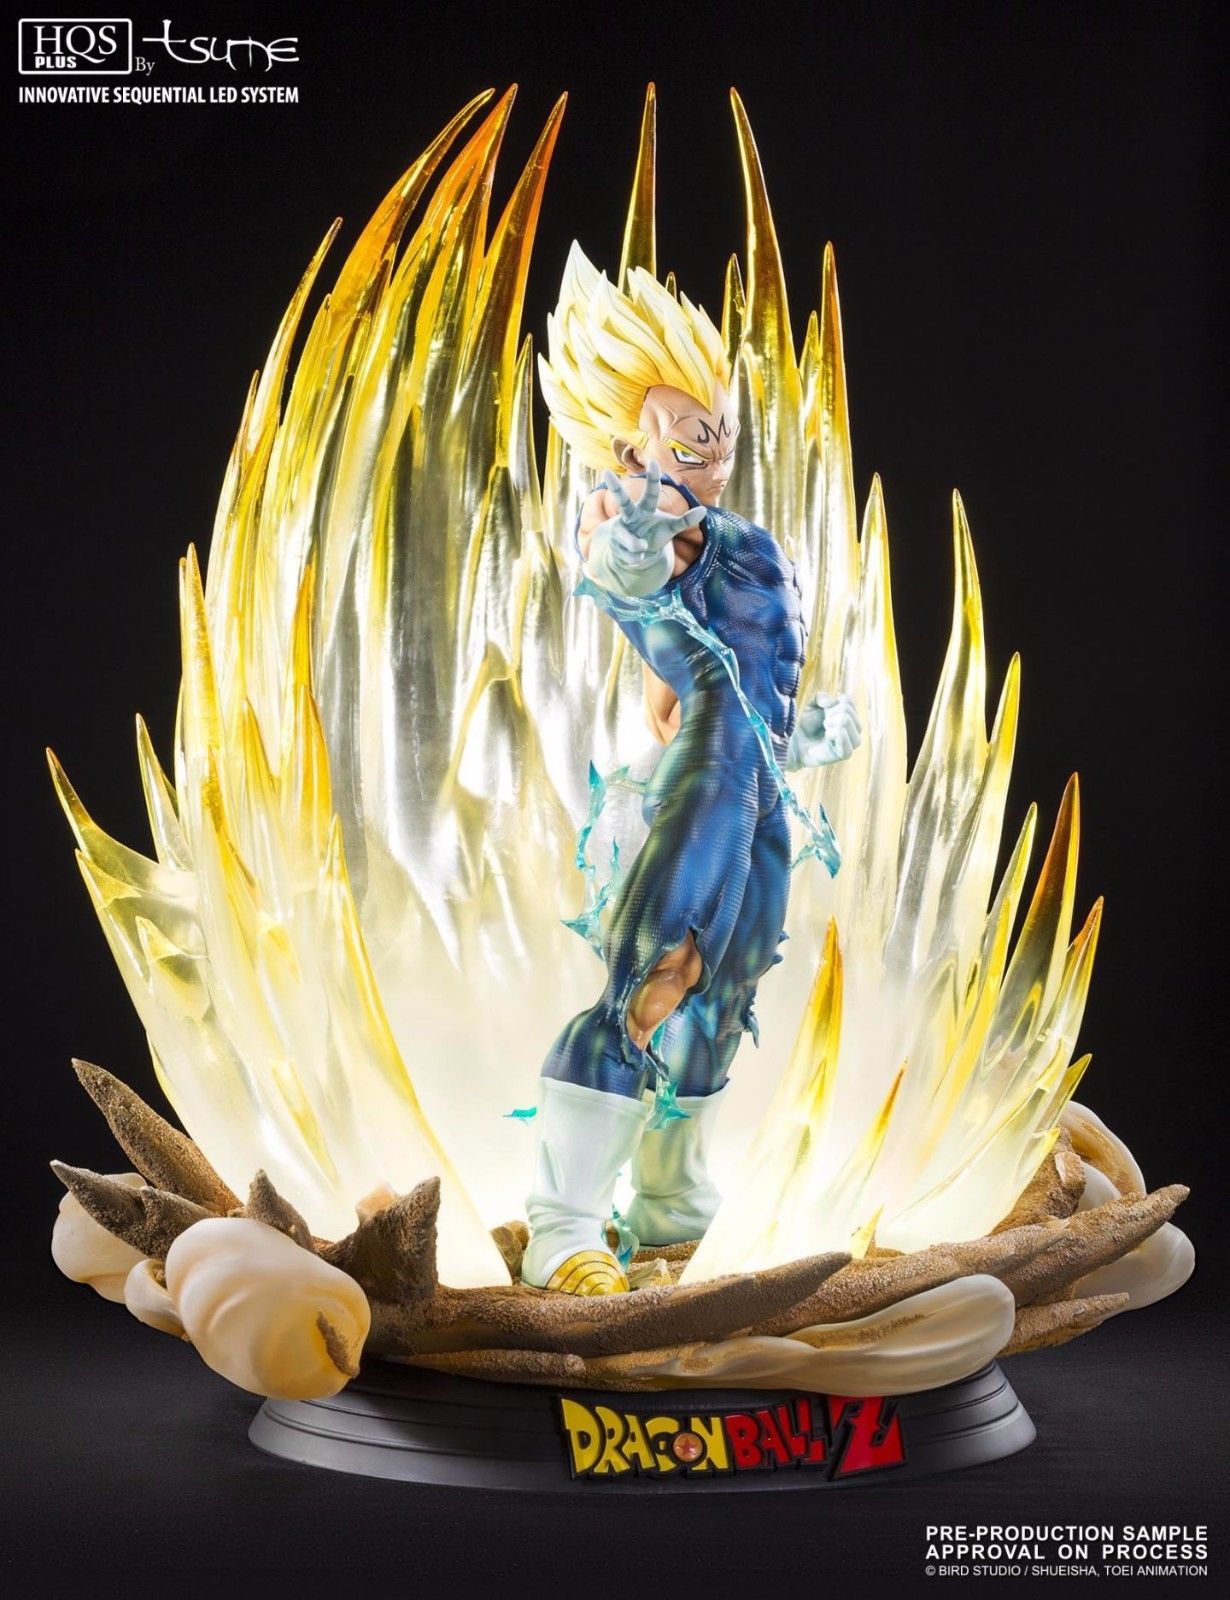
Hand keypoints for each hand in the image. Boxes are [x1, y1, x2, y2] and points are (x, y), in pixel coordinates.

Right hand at [587, 459, 705, 596]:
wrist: (639, 554)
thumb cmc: (655, 534)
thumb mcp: (671, 527)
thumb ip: (685, 520)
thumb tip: (704, 510)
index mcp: (645, 508)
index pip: (650, 493)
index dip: (652, 479)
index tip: (653, 462)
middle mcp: (630, 515)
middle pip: (622, 501)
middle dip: (614, 488)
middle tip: (605, 473)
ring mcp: (620, 529)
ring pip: (631, 540)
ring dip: (639, 546)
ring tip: (644, 547)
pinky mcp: (615, 544)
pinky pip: (631, 555)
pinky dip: (638, 558)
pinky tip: (638, 556)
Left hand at [787, 692, 862, 769]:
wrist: (799, 744)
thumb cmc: (808, 726)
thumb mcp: (812, 705)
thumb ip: (821, 697)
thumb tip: (832, 703)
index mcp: (852, 715)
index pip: (847, 700)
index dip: (831, 704)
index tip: (824, 713)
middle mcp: (856, 728)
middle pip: (846, 709)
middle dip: (829, 714)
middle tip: (823, 724)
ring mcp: (853, 741)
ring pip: (845, 720)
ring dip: (829, 723)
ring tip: (825, 730)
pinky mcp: (847, 753)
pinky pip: (841, 734)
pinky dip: (830, 733)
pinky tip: (827, 738)